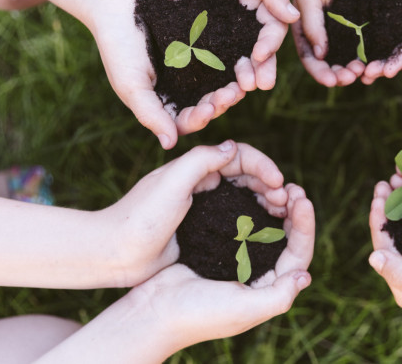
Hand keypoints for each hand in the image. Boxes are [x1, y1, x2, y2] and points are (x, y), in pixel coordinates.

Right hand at [91, 0, 284, 148]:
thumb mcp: (131, 84)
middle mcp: (183, 90)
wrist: (117, 2)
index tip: (209, 110)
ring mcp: (195, 70)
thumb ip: (150, 114)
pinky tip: (244, 60)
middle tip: (232, 95)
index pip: (186, 122)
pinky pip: (223, 60)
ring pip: (218, 85)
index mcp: (165, 105)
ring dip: (231, 88)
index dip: (199, 119)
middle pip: (207, 106)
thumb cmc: (117, 46)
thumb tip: (170, 145)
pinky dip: (233, 64)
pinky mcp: (205, 48)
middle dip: (220, 103)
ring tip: (241, 83)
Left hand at [100, 141, 301, 286]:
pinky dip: (256, 221)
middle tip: (286, 202)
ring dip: (266, 201)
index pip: (239, 156)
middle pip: (246, 176)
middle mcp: (201, 182)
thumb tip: (234, 147)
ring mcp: (203, 206)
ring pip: (245, 197)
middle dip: (270, 184)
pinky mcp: (203, 228)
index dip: (262, 166)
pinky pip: (236, 219)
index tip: (278, 183)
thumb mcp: (172, 182)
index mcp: (195, 166)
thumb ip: (202, 160)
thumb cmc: (140, 216)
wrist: (115, 254)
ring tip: (283, 214)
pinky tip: (268, 231)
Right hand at [126, 178, 313, 347]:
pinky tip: (253, 192)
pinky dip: (253, 207)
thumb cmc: (199, 314)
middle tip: (294, 188)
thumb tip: (305, 276)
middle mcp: (260, 274)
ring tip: (280, 187)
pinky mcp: (222, 248)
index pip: (298, 254)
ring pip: (269, 228)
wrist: (154, 310)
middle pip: (287, 239)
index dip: (305, 227)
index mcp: (269, 289)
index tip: (303, 199)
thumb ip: (277, 297)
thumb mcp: (243, 309)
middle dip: (295, 212)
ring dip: (277, 207)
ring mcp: (241, 260)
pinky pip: (245, 223)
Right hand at [293, 0, 369, 86]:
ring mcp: (344, 34)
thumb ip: (311, 25)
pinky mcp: (363, 28)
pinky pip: (366, 48)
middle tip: (352, 77)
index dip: (320, 73)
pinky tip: (376, 62)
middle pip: (330, 66)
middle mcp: (325, 37)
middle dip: (339, 75)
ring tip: (364, 72)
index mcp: (306, 33)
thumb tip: (320, 55)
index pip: (311, 60)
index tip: (331, 81)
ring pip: (349, 60)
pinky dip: (369, 58)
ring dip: (355, 70)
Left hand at [360, 0, 401, 84]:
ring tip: (358, 74)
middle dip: (384, 65)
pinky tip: (349, 57)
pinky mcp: (380, 14)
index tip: (389, 72)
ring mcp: (396, 19)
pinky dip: (362, 46)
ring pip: (384, 46)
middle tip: (369, 77)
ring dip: (372, 61)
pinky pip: (371, 34)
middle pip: (399, 50)